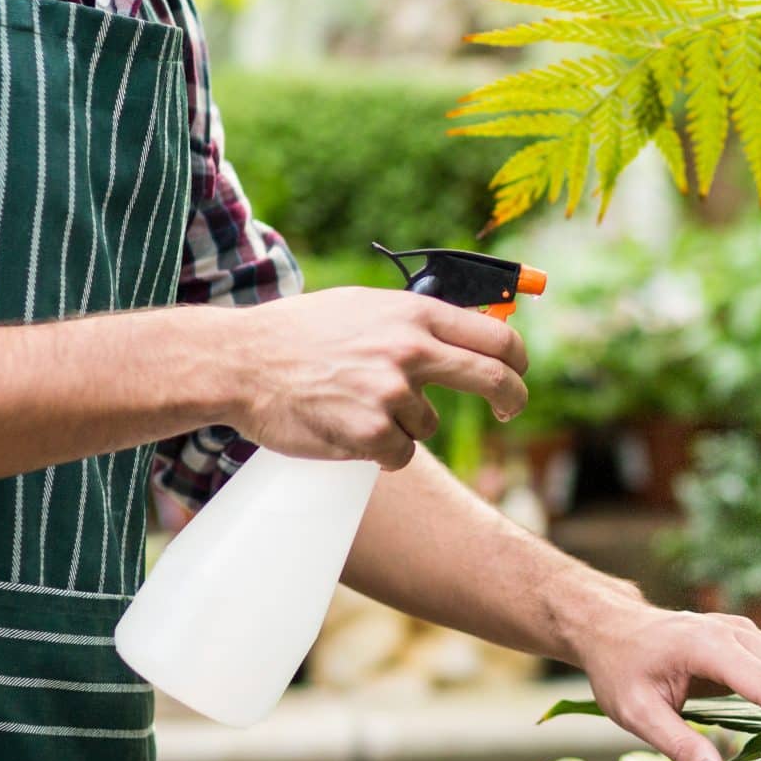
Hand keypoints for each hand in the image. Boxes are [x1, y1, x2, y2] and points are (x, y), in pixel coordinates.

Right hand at [219, 288, 527, 469]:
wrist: (243, 362)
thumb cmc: (301, 333)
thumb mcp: (365, 306)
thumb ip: (415, 321)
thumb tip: (468, 335)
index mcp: (413, 314)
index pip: (495, 337)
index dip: (517, 360)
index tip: (517, 373)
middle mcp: (410, 349)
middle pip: (493, 379)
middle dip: (511, 399)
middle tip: (510, 410)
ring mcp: (392, 392)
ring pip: (428, 425)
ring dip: (402, 425)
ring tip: (355, 404)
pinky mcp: (372, 433)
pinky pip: (398, 454)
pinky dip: (379, 450)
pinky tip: (346, 428)